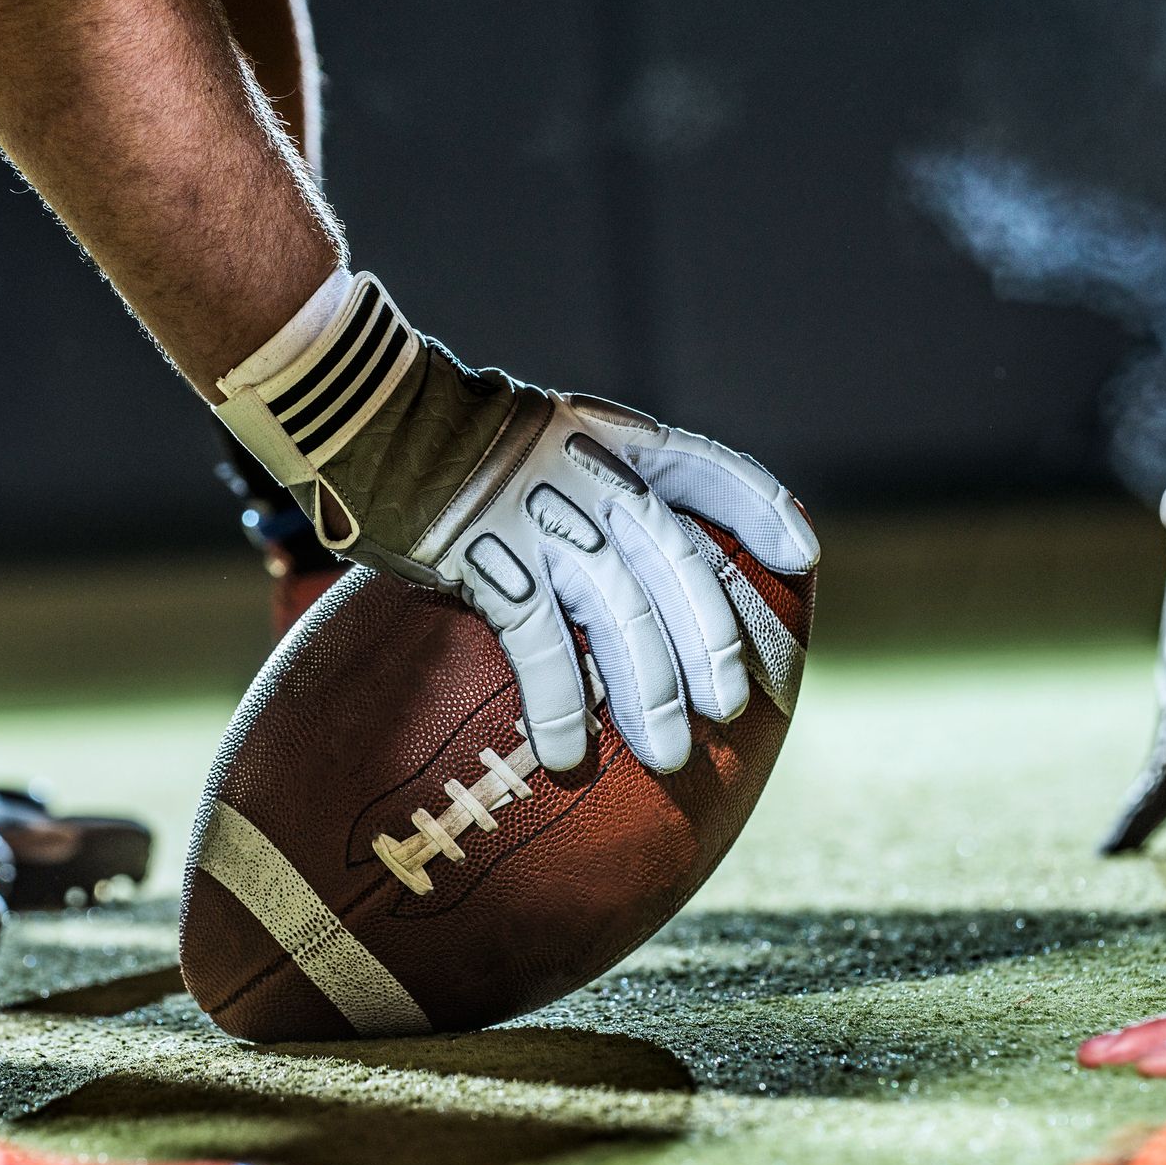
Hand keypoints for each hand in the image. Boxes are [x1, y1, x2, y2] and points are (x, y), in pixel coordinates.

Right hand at [213, 274, 818, 773]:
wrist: (362, 410)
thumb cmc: (447, 439)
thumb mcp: (539, 436)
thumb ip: (591, 480)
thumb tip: (629, 556)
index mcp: (610, 437)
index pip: (708, 469)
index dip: (759, 510)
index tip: (803, 554)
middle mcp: (588, 471)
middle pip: (674, 562)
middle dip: (709, 638)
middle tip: (730, 707)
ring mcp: (538, 512)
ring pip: (620, 610)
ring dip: (648, 689)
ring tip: (668, 754)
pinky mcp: (484, 555)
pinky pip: (539, 641)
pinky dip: (562, 701)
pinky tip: (568, 752)